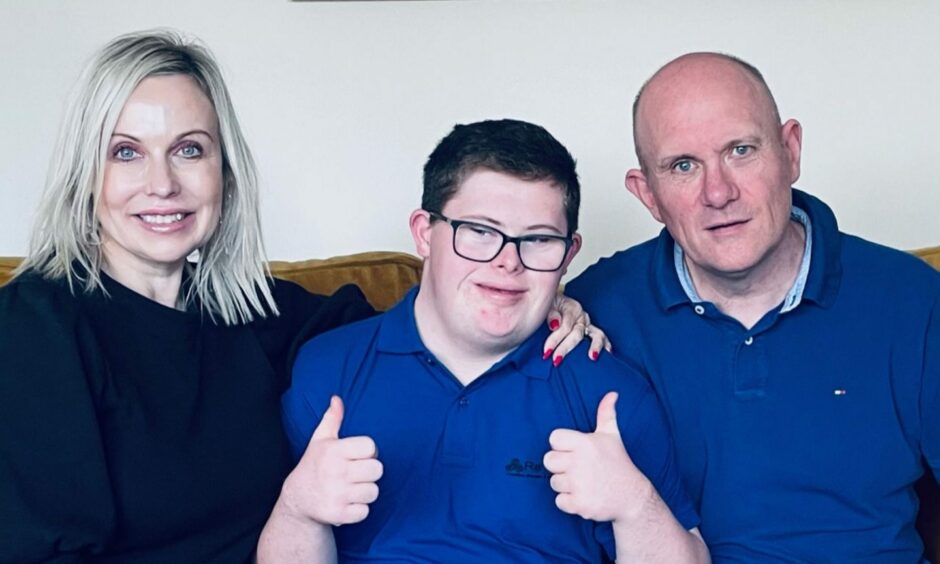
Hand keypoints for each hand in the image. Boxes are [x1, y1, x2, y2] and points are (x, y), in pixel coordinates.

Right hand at [282, 396, 382, 526]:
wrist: (297, 500)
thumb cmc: (314, 465)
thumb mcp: (320, 440)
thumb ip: (332, 418)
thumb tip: (337, 398)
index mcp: (334, 451)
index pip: (371, 447)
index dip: (368, 451)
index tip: (358, 456)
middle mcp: (335, 471)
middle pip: (377, 470)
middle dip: (369, 472)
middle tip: (356, 474)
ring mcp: (337, 494)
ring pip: (373, 492)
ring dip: (365, 492)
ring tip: (351, 488)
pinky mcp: (338, 514)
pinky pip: (365, 511)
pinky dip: (359, 510)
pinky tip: (347, 503)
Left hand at [542, 392, 648, 522]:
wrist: (633, 497)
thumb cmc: (618, 463)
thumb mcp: (612, 436)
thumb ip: (606, 413)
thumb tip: (612, 393)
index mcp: (585, 443)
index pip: (554, 438)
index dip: (562, 446)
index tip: (575, 452)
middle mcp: (580, 463)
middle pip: (548, 461)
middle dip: (561, 466)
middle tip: (577, 469)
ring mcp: (579, 485)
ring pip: (554, 482)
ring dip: (566, 485)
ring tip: (584, 483)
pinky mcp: (580, 504)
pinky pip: (559, 502)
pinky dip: (569, 502)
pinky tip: (584, 496)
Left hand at [544, 293, 611, 364]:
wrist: (553, 301)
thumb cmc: (549, 304)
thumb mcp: (547, 304)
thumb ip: (550, 313)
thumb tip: (555, 325)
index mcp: (571, 307)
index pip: (565, 326)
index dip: (555, 340)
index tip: (546, 352)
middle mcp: (582, 316)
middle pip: (577, 333)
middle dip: (566, 347)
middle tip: (556, 360)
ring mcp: (587, 323)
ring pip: (596, 335)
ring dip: (595, 346)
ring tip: (592, 357)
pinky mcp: (590, 330)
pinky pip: (600, 337)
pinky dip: (606, 345)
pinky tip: (608, 353)